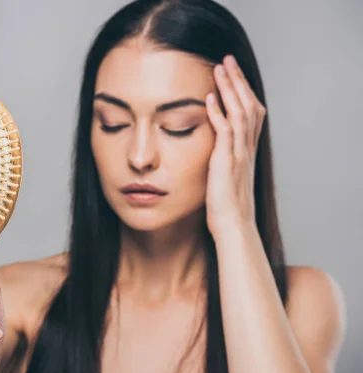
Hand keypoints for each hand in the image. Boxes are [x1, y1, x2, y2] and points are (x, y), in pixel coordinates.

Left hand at [205, 55, 266, 237]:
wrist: (233, 226)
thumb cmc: (227, 207)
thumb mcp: (226, 177)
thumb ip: (223, 159)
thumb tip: (213, 151)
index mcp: (246, 150)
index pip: (250, 112)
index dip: (243, 91)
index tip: (232, 74)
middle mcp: (246, 148)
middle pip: (248, 105)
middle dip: (238, 81)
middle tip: (228, 60)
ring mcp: (238, 154)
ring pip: (239, 113)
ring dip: (229, 89)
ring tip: (219, 69)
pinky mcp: (226, 162)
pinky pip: (225, 132)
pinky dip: (217, 113)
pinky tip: (208, 99)